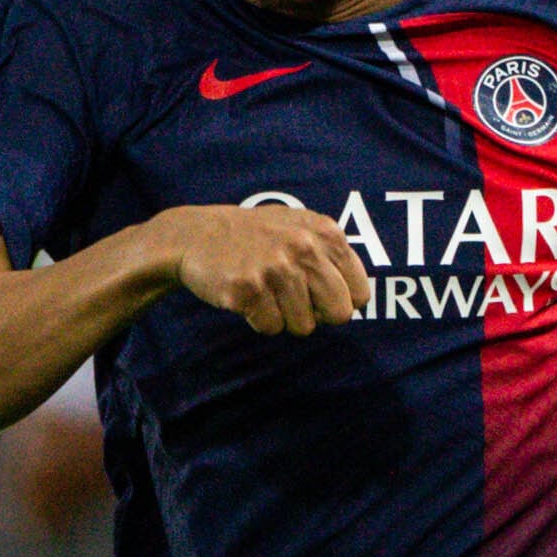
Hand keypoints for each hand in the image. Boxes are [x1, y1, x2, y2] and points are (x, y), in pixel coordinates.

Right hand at [159, 205, 372, 335]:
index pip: (359, 293)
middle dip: (318, 316)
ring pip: (304, 327)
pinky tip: (247, 297)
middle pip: (339, 314)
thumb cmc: (255, 236)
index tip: (319, 296)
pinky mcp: (249, 288)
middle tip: (292, 300)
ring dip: (284, 318)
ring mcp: (277, 268)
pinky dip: (260, 321)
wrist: (197, 235)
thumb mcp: (301, 227)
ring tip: (266, 293)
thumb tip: (359, 300)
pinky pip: (272, 328)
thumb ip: (332, 254)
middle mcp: (305, 248)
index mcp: (326, 234)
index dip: (339, 301)